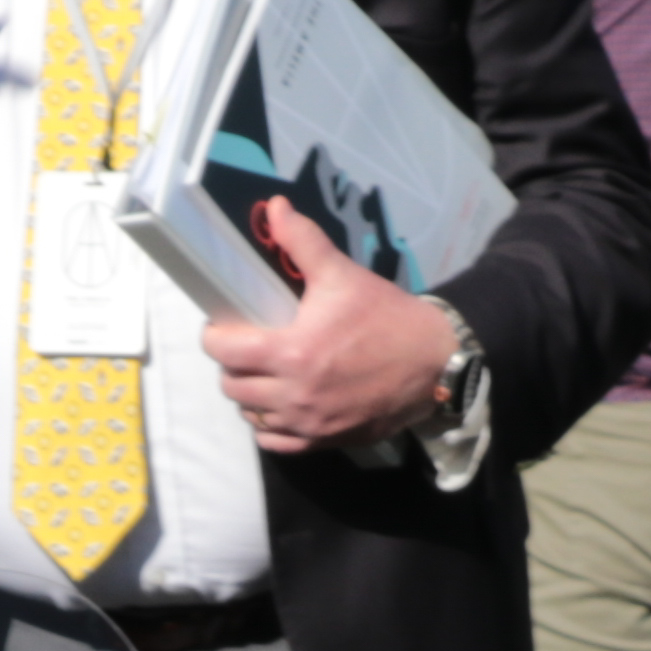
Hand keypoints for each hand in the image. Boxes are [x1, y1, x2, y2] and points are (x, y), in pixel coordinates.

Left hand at [207, 203, 460, 449]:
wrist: (435, 362)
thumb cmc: (386, 317)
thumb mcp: (343, 275)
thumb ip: (304, 242)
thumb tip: (274, 206)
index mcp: (292, 353)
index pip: (224, 352)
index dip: (215, 336)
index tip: (223, 326)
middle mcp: (294, 396)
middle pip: (232, 387)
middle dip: (232, 366)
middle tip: (246, 347)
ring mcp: (309, 424)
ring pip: (252, 417)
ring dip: (249, 396)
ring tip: (262, 375)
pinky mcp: (325, 442)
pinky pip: (276, 444)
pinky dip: (269, 427)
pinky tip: (277, 407)